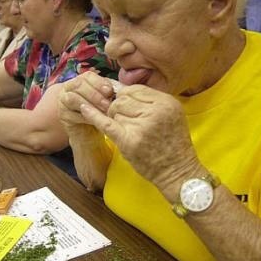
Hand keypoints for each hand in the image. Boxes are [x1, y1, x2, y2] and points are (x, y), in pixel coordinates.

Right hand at [59, 72, 114, 137]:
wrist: (86, 130)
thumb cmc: (97, 111)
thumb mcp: (103, 99)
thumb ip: (107, 92)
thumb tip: (115, 90)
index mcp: (80, 80)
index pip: (87, 76)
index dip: (99, 82)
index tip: (110, 91)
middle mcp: (69, 88)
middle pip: (78, 85)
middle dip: (95, 94)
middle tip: (107, 104)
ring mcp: (63, 102)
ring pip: (73, 98)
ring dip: (90, 105)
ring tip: (102, 112)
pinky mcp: (63, 116)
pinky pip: (72, 114)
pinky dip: (85, 117)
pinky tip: (95, 120)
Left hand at [79, 84, 202, 198]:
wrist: (177, 172)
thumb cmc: (172, 144)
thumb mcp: (171, 115)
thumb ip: (149, 101)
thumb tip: (119, 88)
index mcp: (167, 102)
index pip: (135, 90)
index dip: (127, 97)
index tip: (124, 105)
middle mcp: (155, 111)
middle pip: (123, 99)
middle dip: (119, 108)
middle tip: (127, 123)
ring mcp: (142, 126)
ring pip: (114, 111)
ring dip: (116, 120)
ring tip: (130, 132)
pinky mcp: (129, 140)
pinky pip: (106, 122)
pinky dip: (93, 114)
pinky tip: (83, 108)